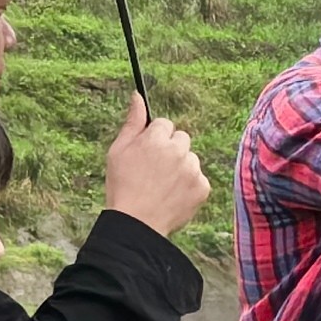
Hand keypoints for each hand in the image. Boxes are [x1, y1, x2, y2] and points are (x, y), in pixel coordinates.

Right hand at [102, 96, 209, 236]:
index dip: (154, 139)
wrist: (136, 224)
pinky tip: (173, 196)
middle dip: (171, 150)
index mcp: (156, 138)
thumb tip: (137, 96)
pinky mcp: (202, 187)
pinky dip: (189, 186)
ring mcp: (192, 169)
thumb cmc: (122, 186)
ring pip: (191, 159)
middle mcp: (178, 150)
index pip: (164, 124)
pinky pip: (198, 179)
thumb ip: (132, 122)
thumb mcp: (118, 151)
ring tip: (162, 186)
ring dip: (181, 167)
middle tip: (155, 171)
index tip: (147, 154)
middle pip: (181, 139)